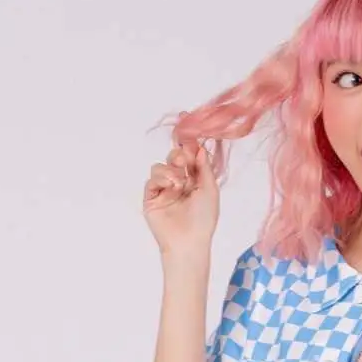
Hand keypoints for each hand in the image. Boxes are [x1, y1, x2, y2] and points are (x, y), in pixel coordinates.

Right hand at [142, 134, 219, 256]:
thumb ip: (204, 167)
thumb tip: (200, 146)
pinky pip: (152, 178)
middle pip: (174, 157)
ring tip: (180, 183)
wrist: (189, 241)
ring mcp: (163, 190)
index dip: (188, 140)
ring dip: (171, 169)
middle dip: (179, 154)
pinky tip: (172, 187)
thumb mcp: (210, 189)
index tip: (187, 119)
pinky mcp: (151, 197)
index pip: (189, 156)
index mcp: (195, 181)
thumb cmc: (203, 219)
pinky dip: (162, 178)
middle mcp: (179, 183)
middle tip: (184, 159)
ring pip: (161, 166)